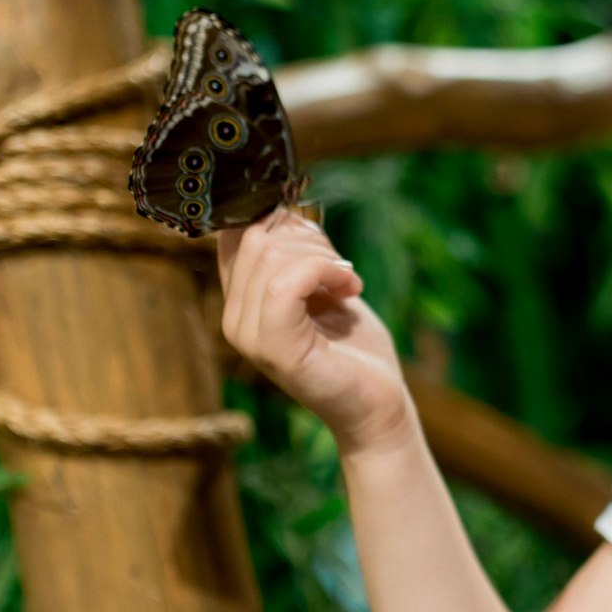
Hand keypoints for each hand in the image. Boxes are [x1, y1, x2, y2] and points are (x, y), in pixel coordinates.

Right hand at [216, 206, 414, 452]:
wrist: (378, 402)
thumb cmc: (352, 345)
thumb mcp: (320, 284)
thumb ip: (294, 252)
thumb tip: (279, 208)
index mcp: (239, 301)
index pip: (234, 232)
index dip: (277, 219)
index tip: (316, 239)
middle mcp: (233, 319)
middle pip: (254, 236)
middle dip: (307, 237)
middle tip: (340, 267)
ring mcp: (248, 336)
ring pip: (269, 254)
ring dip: (323, 256)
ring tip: (346, 281)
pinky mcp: (273, 349)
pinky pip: (285, 282)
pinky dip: (324, 270)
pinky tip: (349, 286)